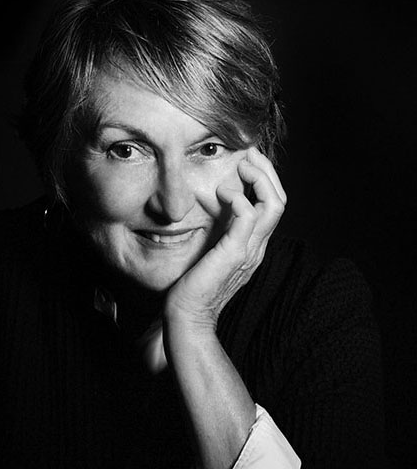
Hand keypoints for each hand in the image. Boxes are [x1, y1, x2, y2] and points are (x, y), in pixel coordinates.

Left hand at [165, 147, 285, 328]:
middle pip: (280, 200)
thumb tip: (215, 202)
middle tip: (248, 153)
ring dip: (259, 178)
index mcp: (254, 244)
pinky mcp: (235, 253)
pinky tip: (222, 193)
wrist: (188, 315)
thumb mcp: (211, 249)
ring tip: (242, 165)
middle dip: (267, 171)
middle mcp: (258, 246)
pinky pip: (249, 217)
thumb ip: (220, 229)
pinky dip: (240, 198)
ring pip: (273, 205)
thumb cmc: (194, 284)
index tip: (248, 159)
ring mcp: (250, 250)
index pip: (274, 204)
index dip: (265, 178)